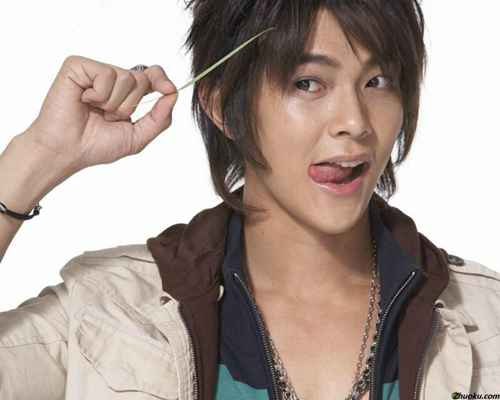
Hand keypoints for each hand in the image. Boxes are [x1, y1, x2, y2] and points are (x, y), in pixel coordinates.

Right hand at [21, 55, 177, 177]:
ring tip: (95, 111)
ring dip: (114, 103)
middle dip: (130, 105)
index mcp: (126, 93)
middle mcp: (112, 79)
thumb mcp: (137, 137)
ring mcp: (95, 71)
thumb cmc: (96, 145)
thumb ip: (159, 118)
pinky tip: (84, 100)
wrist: (67, 151)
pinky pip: (106, 74)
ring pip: (126, 77)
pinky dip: (99, 94)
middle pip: (142, 79)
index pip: (152, 75)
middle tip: (109, 117)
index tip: (168, 89)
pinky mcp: (78, 66)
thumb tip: (173, 94)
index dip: (162, 80)